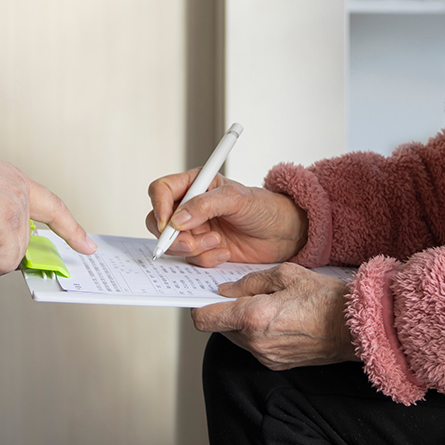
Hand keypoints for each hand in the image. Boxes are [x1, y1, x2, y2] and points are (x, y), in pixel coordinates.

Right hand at [145, 171, 307, 265]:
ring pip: (173, 244)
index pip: (161, 190)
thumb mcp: (238, 199)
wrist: (285, 233)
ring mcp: (196, 230)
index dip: (159, 206)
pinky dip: (206, 259)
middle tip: (191, 243)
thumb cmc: (266, 207)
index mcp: (196, 184)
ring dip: (194, 249)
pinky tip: (225, 253)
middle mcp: (190, 207)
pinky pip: (191, 259)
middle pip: (159, 222)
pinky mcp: (204, 249)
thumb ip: (205, 205)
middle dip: (172, 237)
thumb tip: (178, 219)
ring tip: (218, 243)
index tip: (168, 223)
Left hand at [192, 265, 357, 369]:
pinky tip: (276, 320)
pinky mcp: (276, 364)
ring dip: (240, 324)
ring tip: (264, 306)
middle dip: (223, 312)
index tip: (202, 297)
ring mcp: (266, 356)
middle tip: (240, 296)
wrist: (355, 328)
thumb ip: (249, 282)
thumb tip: (227, 290)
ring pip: (235, 338)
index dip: (198, 307)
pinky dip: (256, 334)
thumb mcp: (286, 274)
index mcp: (254, 317)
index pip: (205, 319)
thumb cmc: (326, 299)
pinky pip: (253, 347)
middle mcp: (255, 342)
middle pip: (218, 329)